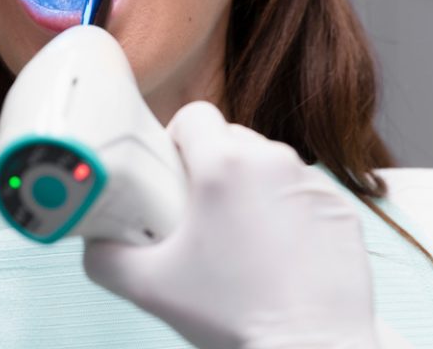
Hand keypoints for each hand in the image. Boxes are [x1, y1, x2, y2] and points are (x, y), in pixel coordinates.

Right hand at [84, 101, 378, 348]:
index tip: (176, 172)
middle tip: (204, 210)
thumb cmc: (232, 316)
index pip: (194, 115)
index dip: (178, 138)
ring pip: (268, 162)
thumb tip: (92, 241)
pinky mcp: (340, 207)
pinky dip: (289, 208)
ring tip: (245, 233)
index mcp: (223, 164)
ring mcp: (311, 182)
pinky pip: (303, 190)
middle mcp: (271, 160)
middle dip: (214, 164)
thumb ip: (105, 255)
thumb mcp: (149, 287)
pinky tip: (281, 248)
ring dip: (252, 184)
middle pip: (231, 137)